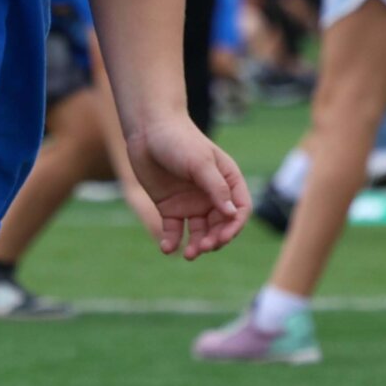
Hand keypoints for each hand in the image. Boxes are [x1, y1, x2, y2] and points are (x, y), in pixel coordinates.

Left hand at [124, 117, 247, 259]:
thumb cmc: (179, 140)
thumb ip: (215, 188)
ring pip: (199, 232)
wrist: (147, 130)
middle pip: (220, 226)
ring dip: (197, 245)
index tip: (223, 237)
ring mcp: (191, 203)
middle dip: (215, 240)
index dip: (234, 227)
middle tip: (203, 248)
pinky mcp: (169, 207)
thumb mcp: (200, 163)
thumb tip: (231, 215)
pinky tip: (167, 248)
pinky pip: (175, 230)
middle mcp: (211, 196)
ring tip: (189, 254)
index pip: (239, 210)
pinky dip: (173, 241)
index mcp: (228, 182)